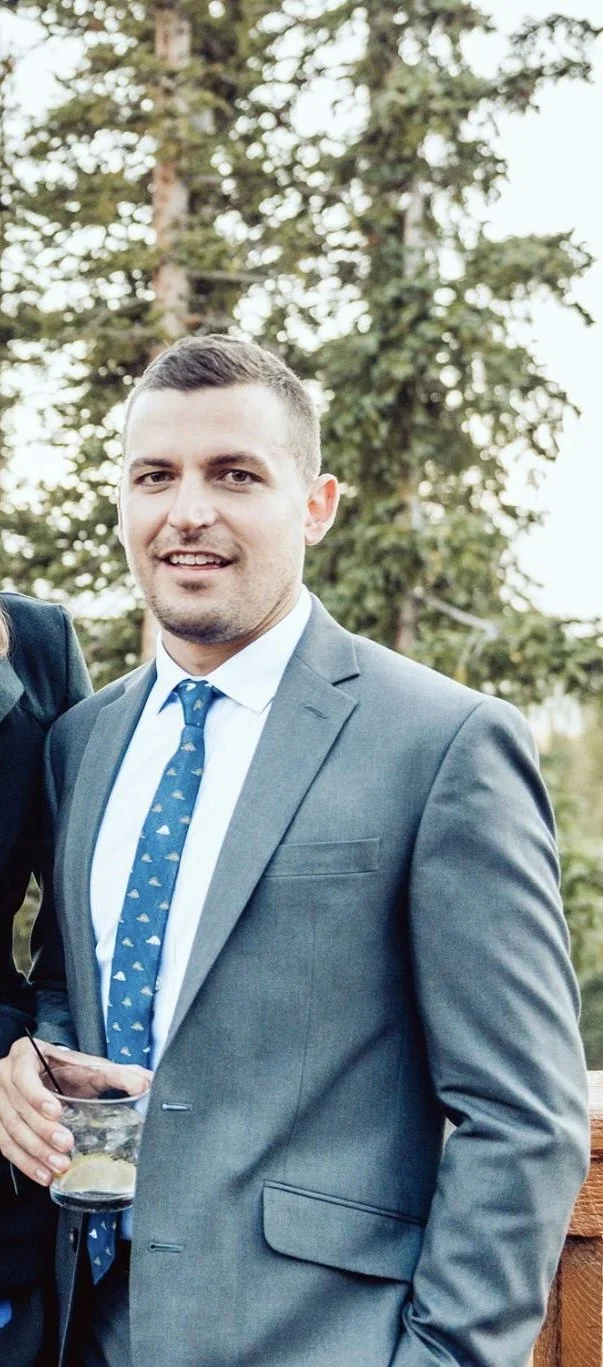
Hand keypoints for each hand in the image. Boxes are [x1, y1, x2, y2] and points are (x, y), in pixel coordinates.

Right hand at [0, 1038, 151, 1186]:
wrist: (48, 1075)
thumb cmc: (67, 1071)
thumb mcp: (91, 1067)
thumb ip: (119, 1074)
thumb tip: (147, 1083)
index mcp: (25, 1055)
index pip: (24, 1076)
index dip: (37, 1095)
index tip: (57, 1111)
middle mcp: (5, 1076)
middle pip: (18, 1108)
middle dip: (42, 1131)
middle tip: (65, 1145)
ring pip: (10, 1131)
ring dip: (35, 1152)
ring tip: (59, 1165)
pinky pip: (6, 1147)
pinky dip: (25, 1163)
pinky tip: (43, 1174)